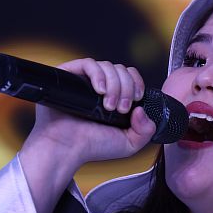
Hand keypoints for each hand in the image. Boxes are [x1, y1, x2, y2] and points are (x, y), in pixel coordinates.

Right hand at [20, 58, 157, 166]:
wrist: (67, 149)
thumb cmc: (92, 147)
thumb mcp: (129, 144)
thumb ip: (146, 130)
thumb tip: (142, 109)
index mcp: (114, 97)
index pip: (130, 76)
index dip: (137, 84)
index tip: (136, 100)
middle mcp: (100, 87)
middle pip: (121, 70)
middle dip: (126, 88)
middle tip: (120, 109)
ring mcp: (85, 81)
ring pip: (108, 66)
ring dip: (114, 85)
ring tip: (108, 106)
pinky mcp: (69, 76)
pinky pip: (88, 63)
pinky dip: (98, 74)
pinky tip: (99, 90)